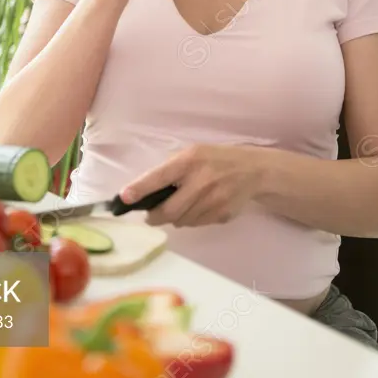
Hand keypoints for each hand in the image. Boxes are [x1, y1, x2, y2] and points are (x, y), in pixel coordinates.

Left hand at [119, 144, 264, 227]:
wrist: (253, 170)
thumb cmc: (216, 159)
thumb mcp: (193, 153)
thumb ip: (172, 170)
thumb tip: (145, 192)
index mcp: (189, 161)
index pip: (159, 177)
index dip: (140, 189)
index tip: (124, 198)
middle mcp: (200, 181)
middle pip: (168, 211)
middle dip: (154, 216)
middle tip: (150, 216)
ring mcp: (213, 200)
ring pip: (182, 221)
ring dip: (175, 218)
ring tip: (182, 205)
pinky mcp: (222, 214)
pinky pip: (197, 224)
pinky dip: (192, 220)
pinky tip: (200, 207)